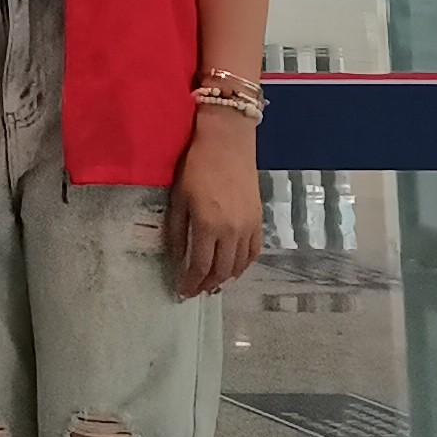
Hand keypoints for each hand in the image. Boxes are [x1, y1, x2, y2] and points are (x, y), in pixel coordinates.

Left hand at [168, 111, 262, 296]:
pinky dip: (244, 265)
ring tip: (212, 283)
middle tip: (195, 290)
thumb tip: (177, 257)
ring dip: (226, 278)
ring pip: (239, 265)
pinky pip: (254, 251)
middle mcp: (232, 231)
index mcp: (208, 225)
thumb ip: (177, 230)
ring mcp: (249, 226)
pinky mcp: (259, 219)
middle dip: (207, 284)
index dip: (191, 283)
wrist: (227, 144)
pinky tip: (234, 268)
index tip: (182, 291)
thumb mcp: (178, 198)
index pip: (200, 266)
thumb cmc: (196, 167)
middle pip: (221, 270)